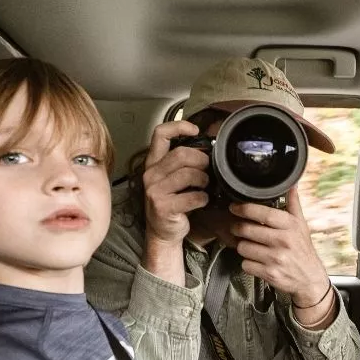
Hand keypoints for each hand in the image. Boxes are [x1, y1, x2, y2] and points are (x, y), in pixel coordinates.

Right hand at [143, 121, 209, 245]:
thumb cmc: (172, 203)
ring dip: (204, 180)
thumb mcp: (173, 179)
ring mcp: (155, 191)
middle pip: (182, 154)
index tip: (195, 130)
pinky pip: (192, 197)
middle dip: (202, 160)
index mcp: (153, 163)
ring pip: (188, 174)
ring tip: (205, 186)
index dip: (179, 126)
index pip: (160, 134)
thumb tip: (208, 148)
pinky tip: (202, 201)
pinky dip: (203, 198)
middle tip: (208, 169)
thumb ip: (183, 163)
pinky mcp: (163, 207)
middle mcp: (151, 174)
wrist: (163, 232)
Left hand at [229, 186, 330, 306]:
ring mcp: (276, 258)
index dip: (245, 209)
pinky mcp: (269, 273)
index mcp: (290, 226)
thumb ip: (293, 204)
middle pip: (247, 229)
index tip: (234, 207)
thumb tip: (292, 184)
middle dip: (238, 228)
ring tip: (250, 246)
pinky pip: (246, 264)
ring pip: (243, 247)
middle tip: (238, 228)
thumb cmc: (303, 250)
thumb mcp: (301, 225)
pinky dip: (247, 263)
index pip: (263, 213)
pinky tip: (255, 260)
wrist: (309, 278)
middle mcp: (283, 241)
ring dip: (242, 246)